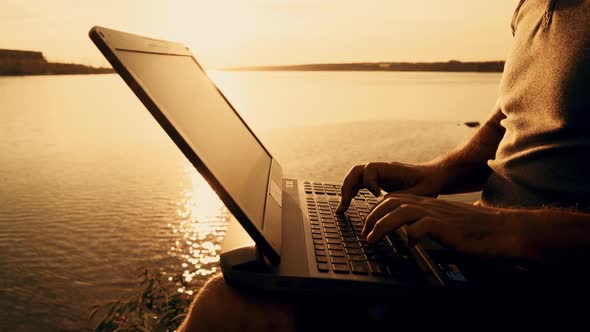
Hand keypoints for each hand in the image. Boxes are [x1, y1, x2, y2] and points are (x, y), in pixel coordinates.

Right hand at [336, 162, 447, 212]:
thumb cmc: (430, 183)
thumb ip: (402, 196)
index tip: (378, 196)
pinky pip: (359, 184)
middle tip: (345, 204)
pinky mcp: (377, 182)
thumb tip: (383, 202)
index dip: (370, 182)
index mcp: (391, 168)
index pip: (371, 169)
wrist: (434, 176)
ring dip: (346, 191)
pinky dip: (351, 193)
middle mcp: (381, 169)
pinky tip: (347, 205)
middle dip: (348, 186)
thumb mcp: (420, 192)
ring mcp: (378, 175)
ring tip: (342, 209)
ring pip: (354, 177)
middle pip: (356, 171)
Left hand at [361, 194, 519, 257]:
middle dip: (372, 217)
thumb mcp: (445, 223)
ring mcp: (438, 215)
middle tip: (364, 233)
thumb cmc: (475, 230)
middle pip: (393, 202)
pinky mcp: (448, 227)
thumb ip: (427, 224)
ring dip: (382, 225)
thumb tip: (410, 236)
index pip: (395, 199)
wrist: (502, 230)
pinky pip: (423, 226)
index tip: (367, 224)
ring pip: (402, 212)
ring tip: (373, 239)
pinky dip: (411, 234)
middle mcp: (430, 206)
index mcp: (428, 204)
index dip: (377, 210)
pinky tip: (410, 244)